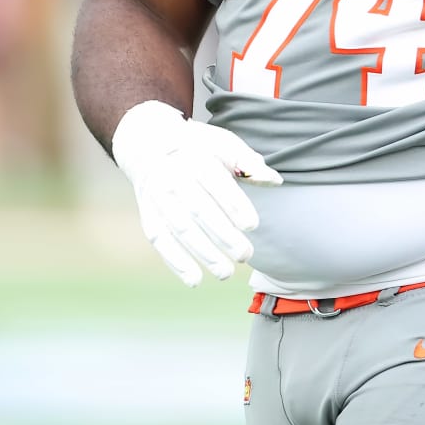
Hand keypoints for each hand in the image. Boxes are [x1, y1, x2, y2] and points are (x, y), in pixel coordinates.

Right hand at [110, 100, 281, 285]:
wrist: (150, 144)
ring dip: (203, 254)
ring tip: (226, 274)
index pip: (216, 184)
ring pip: (181, 229)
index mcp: (196, 158)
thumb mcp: (223, 144)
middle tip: (245, 255)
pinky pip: (161, 240)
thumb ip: (248, 163)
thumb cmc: (198, 148)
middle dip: (223, 235)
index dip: (234, 205)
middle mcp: (174, 178)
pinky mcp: (149, 215)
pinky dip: (176, 261)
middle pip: (199, 210)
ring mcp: (158, 198)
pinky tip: (195, 280)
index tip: (252, 226)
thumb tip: (276, 180)